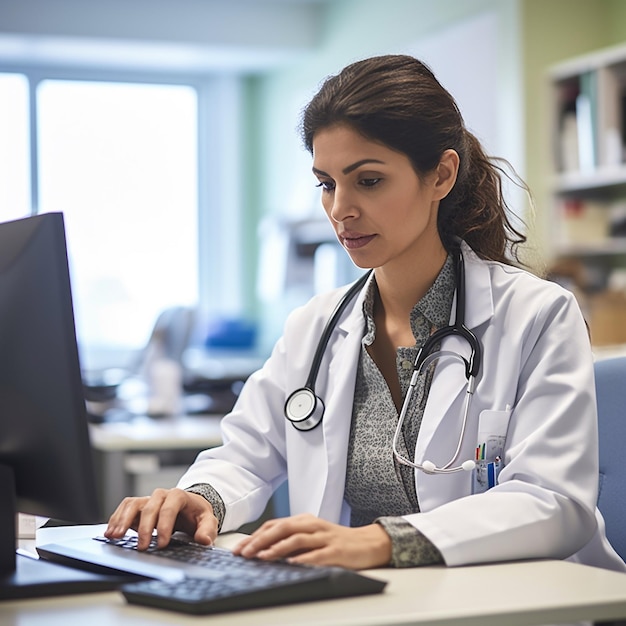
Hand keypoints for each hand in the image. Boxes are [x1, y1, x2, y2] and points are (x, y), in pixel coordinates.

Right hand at [104, 488, 218, 549]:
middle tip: (143, 547)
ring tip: (115, 536)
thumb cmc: (196, 513)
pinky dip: (116, 519)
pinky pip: (125, 508)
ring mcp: (149, 500)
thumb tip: (204, 540)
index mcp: (179, 496)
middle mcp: (162, 495)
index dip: (165, 525)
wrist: (190, 507)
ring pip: (133, 504)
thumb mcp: (208, 520)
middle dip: (145, 528)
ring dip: (123, 520)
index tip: (162, 544)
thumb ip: (207, 529)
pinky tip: (110, 532)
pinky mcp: (139, 506)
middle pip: (150, 507)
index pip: (169, 508)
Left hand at [232, 514, 391, 569]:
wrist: (368, 543)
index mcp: (305, 520)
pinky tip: (291, 563)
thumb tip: (262, 550)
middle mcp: (313, 525)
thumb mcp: (313, 536)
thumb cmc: (336, 542)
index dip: (255, 535)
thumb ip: (292, 540)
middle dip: (260, 540)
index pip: (275, 524)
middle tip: (244, 553)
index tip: (239, 548)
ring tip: (262, 556)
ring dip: (277, 548)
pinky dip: (303, 558)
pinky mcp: (337, 550)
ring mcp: (325, 537)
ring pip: (297, 538)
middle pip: (282, 528)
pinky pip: (317, 553)